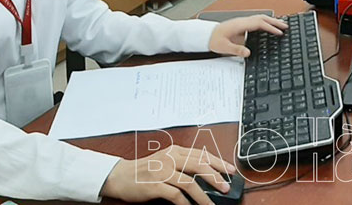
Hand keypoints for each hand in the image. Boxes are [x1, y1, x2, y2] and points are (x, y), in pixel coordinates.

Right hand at [101, 145, 235, 204]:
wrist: (120, 176)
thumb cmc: (144, 170)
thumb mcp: (166, 161)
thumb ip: (183, 164)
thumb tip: (207, 174)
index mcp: (175, 151)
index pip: (202, 155)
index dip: (219, 162)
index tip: (231, 170)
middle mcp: (170, 158)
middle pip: (199, 166)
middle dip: (216, 177)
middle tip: (226, 187)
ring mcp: (162, 171)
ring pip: (190, 182)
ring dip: (203, 196)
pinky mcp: (155, 185)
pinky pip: (176, 195)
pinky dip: (186, 203)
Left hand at [208, 14, 287, 57]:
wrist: (206, 35)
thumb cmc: (214, 40)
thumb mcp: (223, 47)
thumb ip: (236, 50)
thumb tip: (247, 52)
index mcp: (240, 25)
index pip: (259, 23)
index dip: (270, 27)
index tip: (279, 32)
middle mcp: (242, 21)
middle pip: (262, 18)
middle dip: (275, 22)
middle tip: (286, 26)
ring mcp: (242, 22)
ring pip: (260, 18)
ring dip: (271, 21)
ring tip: (281, 25)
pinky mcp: (242, 25)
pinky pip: (257, 21)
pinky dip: (266, 22)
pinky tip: (269, 26)